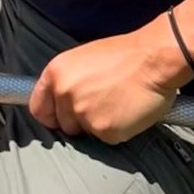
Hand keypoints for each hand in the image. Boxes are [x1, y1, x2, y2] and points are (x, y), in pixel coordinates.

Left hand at [29, 31, 180, 144]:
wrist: (156, 59)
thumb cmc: (125, 55)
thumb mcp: (84, 59)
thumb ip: (68, 81)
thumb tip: (60, 101)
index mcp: (56, 73)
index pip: (38, 108)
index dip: (50, 115)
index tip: (60, 118)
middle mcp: (64, 94)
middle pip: (62, 124)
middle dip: (78, 121)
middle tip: (102, 105)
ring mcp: (83, 114)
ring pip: (84, 132)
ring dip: (98, 125)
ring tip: (117, 105)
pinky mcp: (104, 130)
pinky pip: (106, 138)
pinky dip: (117, 130)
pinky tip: (127, 112)